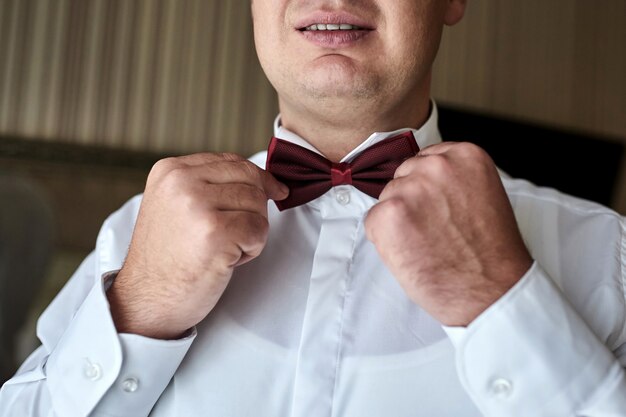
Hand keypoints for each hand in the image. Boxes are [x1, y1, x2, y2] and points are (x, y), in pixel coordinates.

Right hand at [107, 153, 287, 338]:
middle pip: (250, 179)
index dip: (257, 178)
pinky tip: (226, 260)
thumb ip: (207, 186)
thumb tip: (262, 179)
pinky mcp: (215, 232)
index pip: (231, 161)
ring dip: (251, 231)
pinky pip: (259, 229)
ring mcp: (198, 205)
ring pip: (258, 204)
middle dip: (254, 208)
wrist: (146, 300)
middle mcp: (182, 182)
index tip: (273, 191)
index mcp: (171, 171)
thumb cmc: (167, 260)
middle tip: (237, 233)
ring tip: (222, 249)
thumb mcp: (175, 207)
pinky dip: (252, 249)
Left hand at [365, 142, 531, 326]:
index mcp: (465, 155)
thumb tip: (422, 179)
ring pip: (387, 199)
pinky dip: (384, 242)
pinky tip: (412, 254)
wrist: (492, 292)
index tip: (439, 209)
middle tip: (433, 231)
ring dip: (398, 223)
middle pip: (403, 177)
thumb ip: (454, 179)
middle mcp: (437, 165)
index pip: (425, 160)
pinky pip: (372, 222)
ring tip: (426, 245)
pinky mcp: (389, 214)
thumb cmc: (490, 252)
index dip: (428, 190)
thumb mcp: (483, 195)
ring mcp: (411, 188)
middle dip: (411, 203)